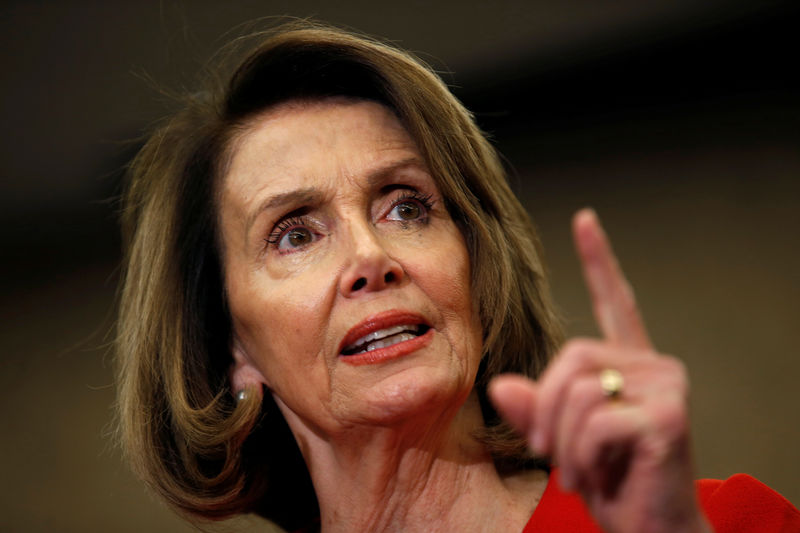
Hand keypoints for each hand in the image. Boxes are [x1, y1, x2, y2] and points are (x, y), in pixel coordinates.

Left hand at [489, 209, 709, 532]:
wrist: (651, 529)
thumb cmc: (610, 482)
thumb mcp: (560, 441)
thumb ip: (534, 409)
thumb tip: (501, 384)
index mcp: (629, 364)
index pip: (614, 302)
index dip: (599, 260)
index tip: (584, 219)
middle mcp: (653, 365)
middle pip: (571, 355)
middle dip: (545, 408)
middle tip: (548, 450)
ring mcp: (666, 386)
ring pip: (578, 388)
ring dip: (564, 441)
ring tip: (578, 471)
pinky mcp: (669, 414)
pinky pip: (595, 421)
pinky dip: (582, 456)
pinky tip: (599, 476)